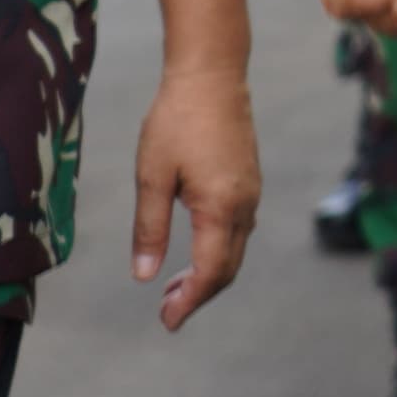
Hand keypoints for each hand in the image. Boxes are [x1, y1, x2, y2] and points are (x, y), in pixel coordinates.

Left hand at [132, 62, 259, 331]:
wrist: (212, 75)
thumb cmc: (176, 121)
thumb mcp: (152, 176)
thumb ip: (150, 229)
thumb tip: (145, 276)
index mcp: (221, 207)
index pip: (211, 272)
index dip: (189, 302)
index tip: (167, 322)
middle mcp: (244, 205)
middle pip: (228, 268)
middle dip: (199, 295)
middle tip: (166, 311)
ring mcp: (251, 192)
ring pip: (235, 249)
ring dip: (209, 273)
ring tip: (174, 285)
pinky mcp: (249, 181)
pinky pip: (239, 230)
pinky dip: (218, 250)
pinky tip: (195, 248)